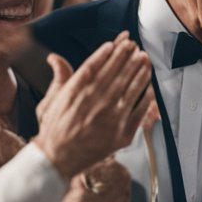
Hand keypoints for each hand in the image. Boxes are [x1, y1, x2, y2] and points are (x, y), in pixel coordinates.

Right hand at [33, 33, 157, 179]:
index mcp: (76, 93)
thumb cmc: (54, 128)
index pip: (96, 67)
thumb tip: (54, 58)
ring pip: (130, 90)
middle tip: (135, 47)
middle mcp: (95, 103)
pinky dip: (146, 98)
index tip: (118, 42)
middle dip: (127, 58)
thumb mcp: (50, 101)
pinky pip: (138, 111)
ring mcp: (110, 119)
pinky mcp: (121, 134)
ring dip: (140, 72)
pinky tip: (150, 86)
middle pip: (116, 75)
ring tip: (145, 60)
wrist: (57, 159)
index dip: (108, 53)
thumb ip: (60, 78)